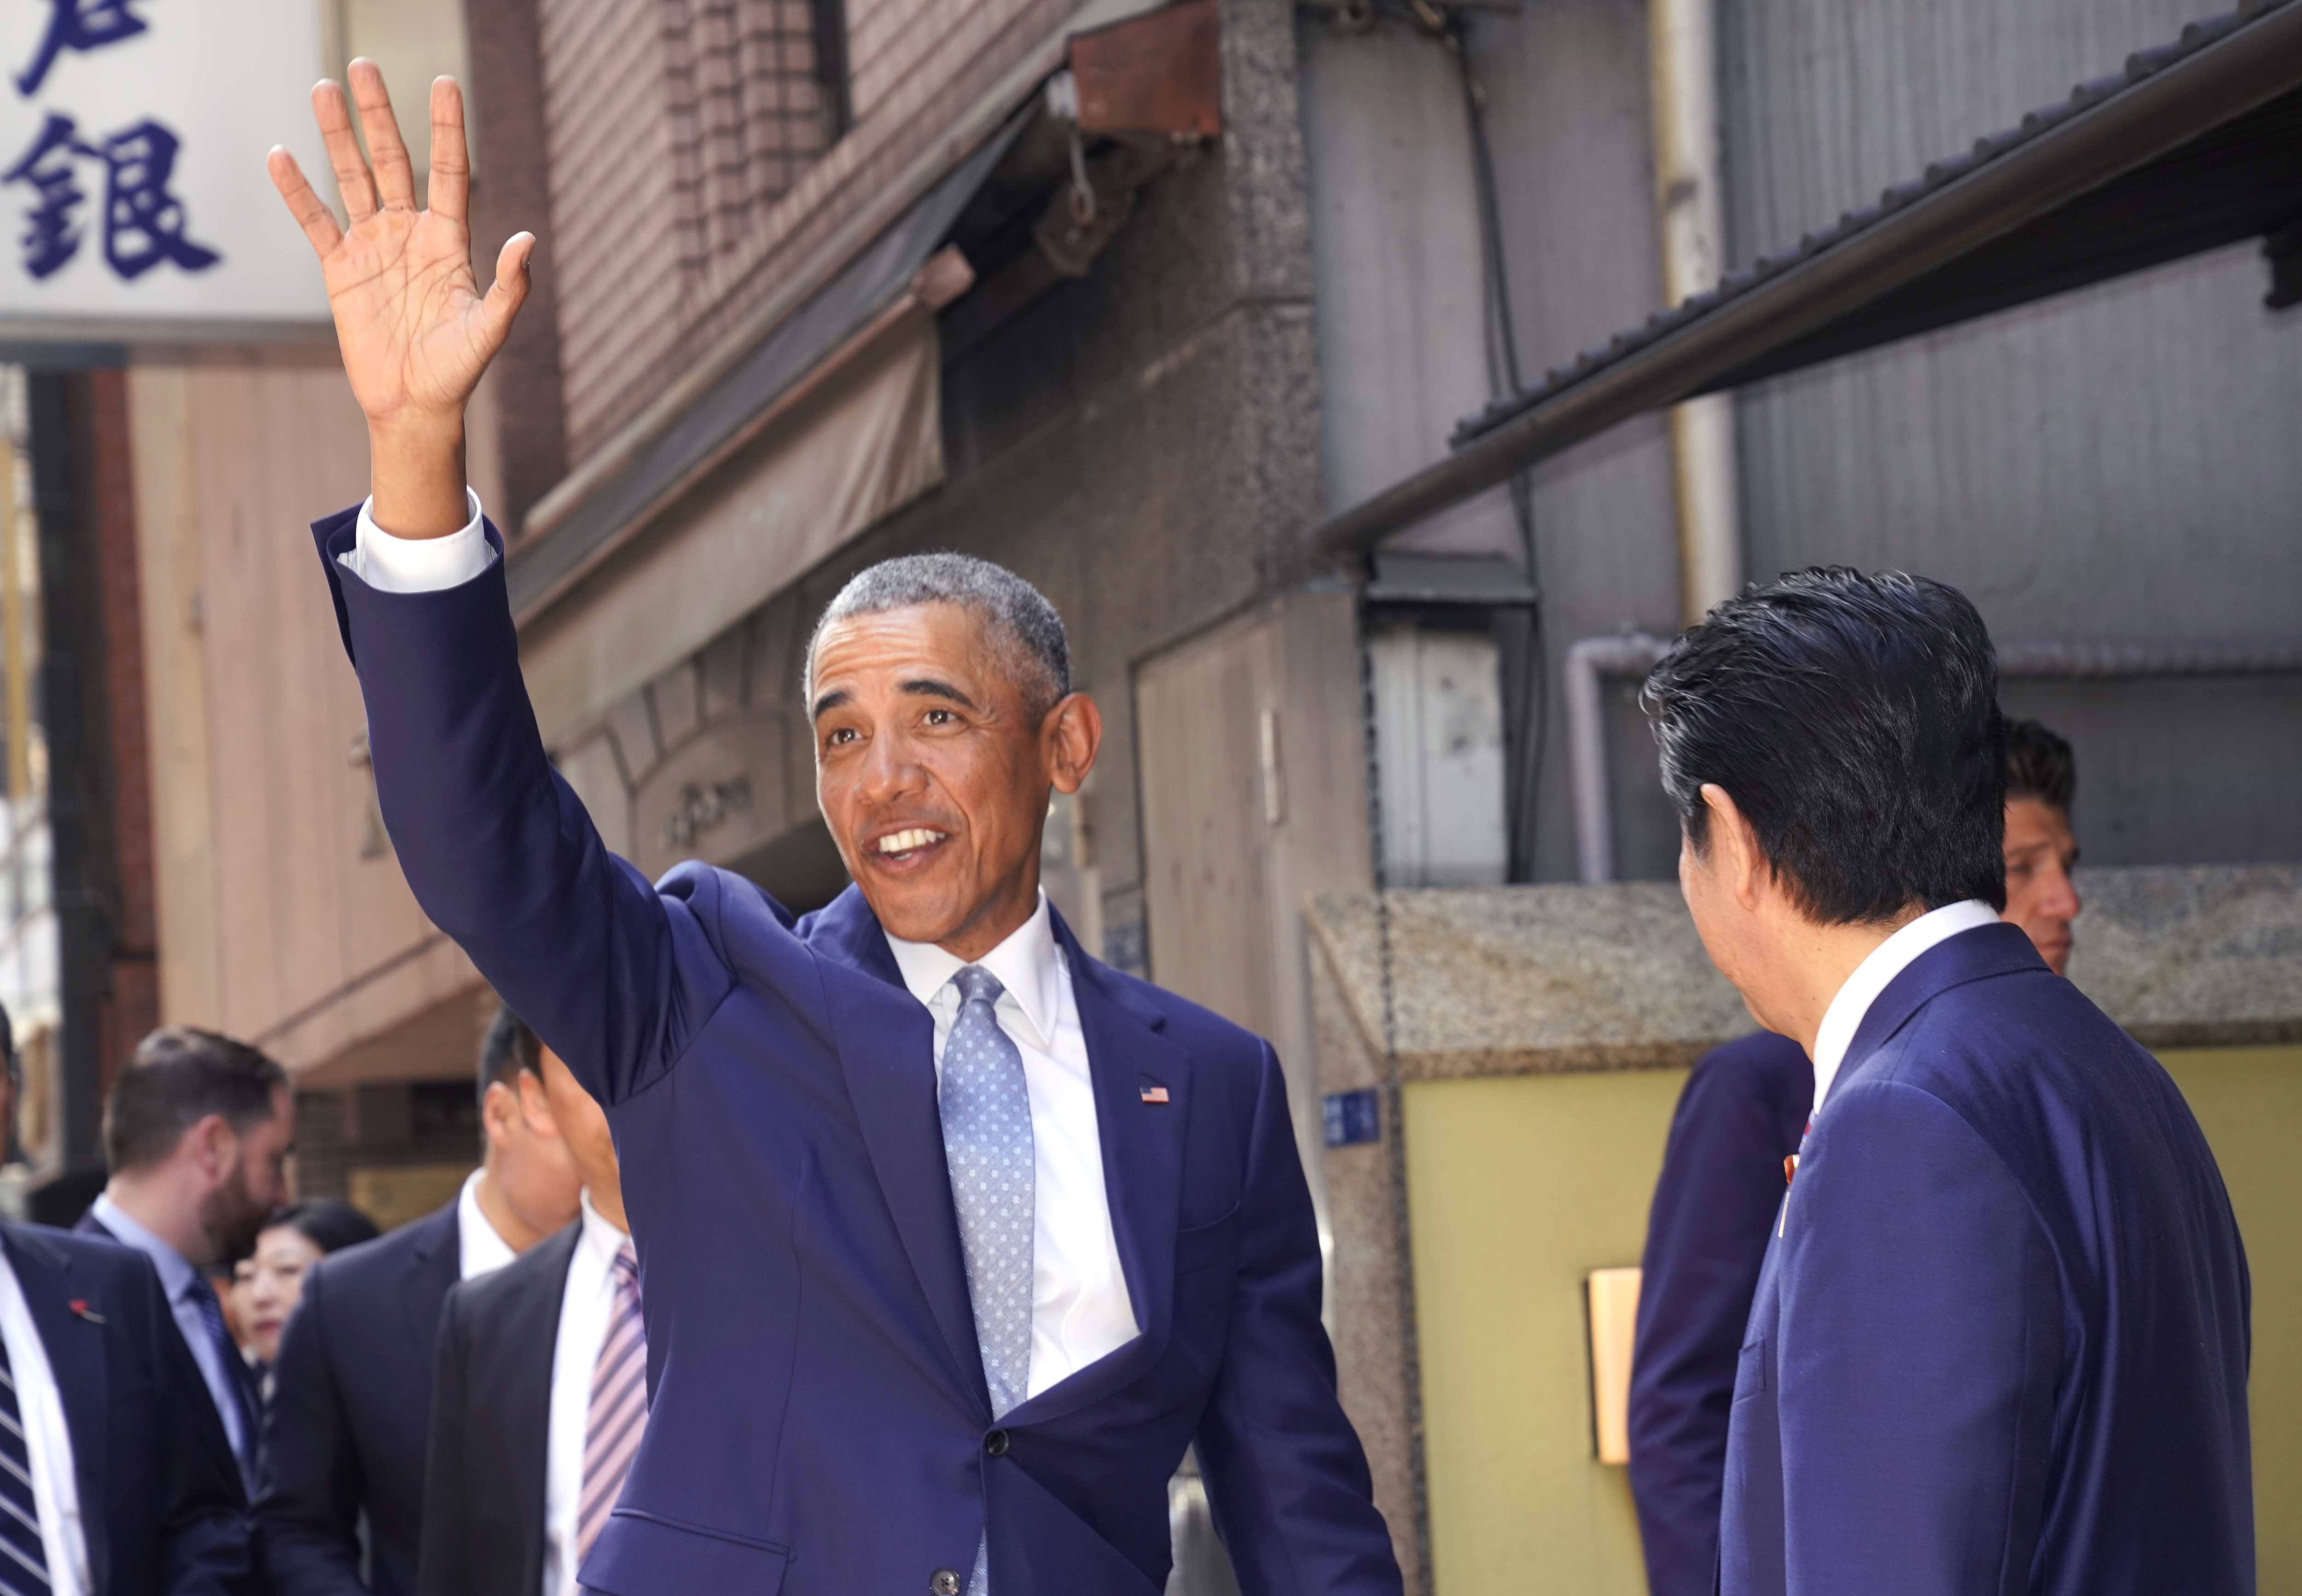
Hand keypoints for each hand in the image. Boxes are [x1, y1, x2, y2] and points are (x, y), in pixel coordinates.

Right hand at [268, 63, 529, 536]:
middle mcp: (409, 232)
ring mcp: (373, 246)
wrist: (416, 405)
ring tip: (324, 88)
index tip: (444, 81)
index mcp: (449, 240)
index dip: (447, 128)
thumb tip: (529, 240)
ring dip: (337, 136)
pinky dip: (297, 192)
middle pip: (393, 160)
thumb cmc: (457, 371)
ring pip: (352, 178)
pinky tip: (281, 156)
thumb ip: (509, 287)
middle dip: (379, 115)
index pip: (450, 170)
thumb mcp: (489, 330)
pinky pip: (315, 222)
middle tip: (364, 66)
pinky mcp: (339, 269)